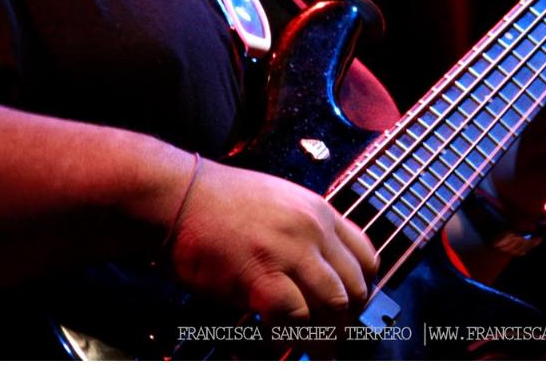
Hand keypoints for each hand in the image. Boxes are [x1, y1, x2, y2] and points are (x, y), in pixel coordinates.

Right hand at [166, 159, 378, 325]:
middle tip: (334, 336)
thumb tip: (318, 269)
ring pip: (333, 305)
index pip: (366, 256)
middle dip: (348, 318)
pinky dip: (293, 338)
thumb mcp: (280, 202)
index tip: (352, 307)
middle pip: (354, 286)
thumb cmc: (219, 201)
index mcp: (320, 212)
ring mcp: (290, 251)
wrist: (179, 195)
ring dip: (327, 335)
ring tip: (318, 350)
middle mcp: (313, 230)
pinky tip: (282, 345)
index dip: (363, 288)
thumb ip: (305, 231)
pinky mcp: (261, 275)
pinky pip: (294, 318)